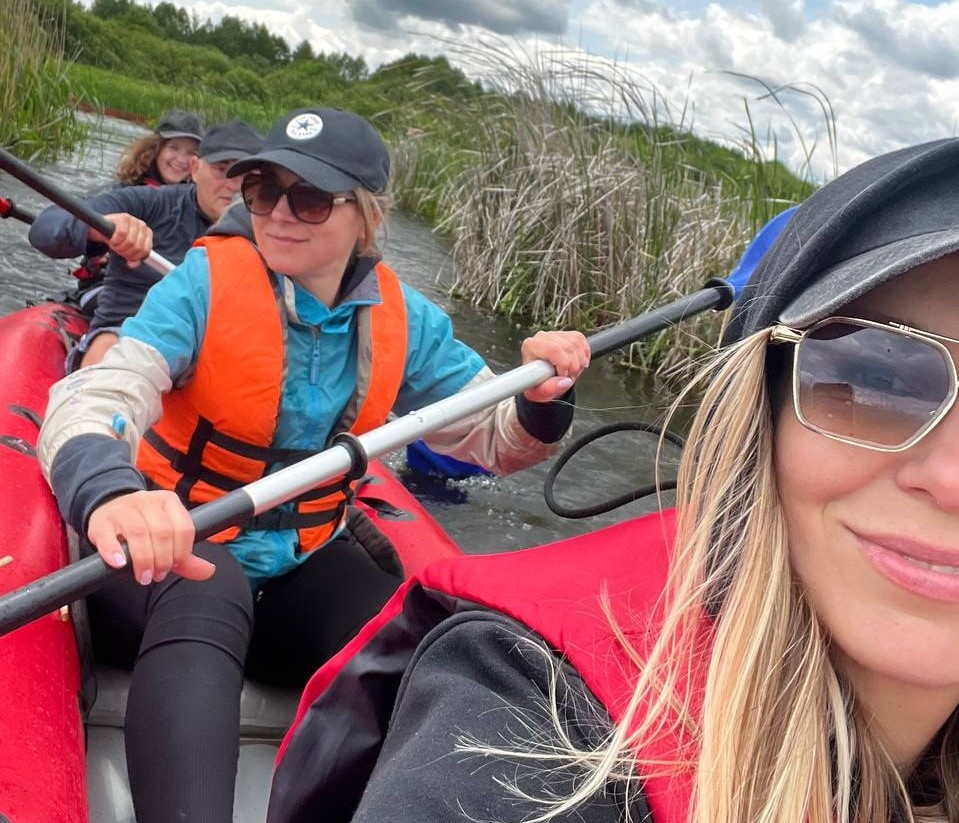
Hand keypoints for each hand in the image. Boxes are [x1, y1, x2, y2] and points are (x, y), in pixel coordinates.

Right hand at [87, 490, 214, 584]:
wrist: (109, 510)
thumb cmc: (144, 528)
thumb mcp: (167, 539)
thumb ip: (186, 557)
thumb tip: (209, 571)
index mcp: (169, 502)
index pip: (183, 528)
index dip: (181, 551)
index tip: (173, 566)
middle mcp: (147, 501)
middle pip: (162, 531)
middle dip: (162, 559)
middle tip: (157, 576)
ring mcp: (123, 509)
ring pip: (138, 532)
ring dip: (143, 559)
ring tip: (144, 576)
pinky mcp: (101, 520)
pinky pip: (107, 536)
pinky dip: (114, 551)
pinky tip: (120, 564)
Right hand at [89, 213, 152, 267]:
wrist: (102, 229)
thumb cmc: (118, 240)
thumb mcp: (126, 251)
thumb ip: (132, 258)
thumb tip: (133, 264)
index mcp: (148, 234)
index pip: (145, 251)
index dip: (134, 256)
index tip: (126, 256)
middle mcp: (143, 226)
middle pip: (137, 247)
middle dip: (125, 252)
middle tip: (117, 250)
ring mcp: (134, 220)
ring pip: (130, 241)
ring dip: (119, 247)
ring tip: (114, 245)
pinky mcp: (124, 217)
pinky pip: (122, 233)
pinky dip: (115, 240)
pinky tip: (112, 240)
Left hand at [520, 330, 589, 402]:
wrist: (541, 381)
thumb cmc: (537, 385)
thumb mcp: (539, 392)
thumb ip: (550, 389)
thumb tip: (566, 381)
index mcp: (531, 347)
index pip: (554, 349)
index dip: (564, 364)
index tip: (563, 376)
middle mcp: (542, 337)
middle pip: (568, 346)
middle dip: (573, 366)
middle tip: (569, 378)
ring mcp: (555, 334)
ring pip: (576, 343)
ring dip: (579, 362)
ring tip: (572, 373)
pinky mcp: (566, 335)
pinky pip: (581, 340)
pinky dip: (584, 354)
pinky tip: (578, 364)